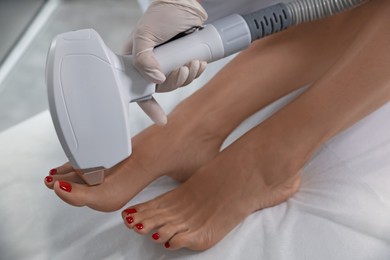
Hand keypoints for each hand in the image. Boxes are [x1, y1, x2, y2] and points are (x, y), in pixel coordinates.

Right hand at [124, 0, 207, 124]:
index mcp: (136, 62)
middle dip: (176, 82)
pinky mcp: (182, 61)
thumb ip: (143, 56)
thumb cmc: (160, 15)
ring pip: (178, 83)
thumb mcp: (144, 33)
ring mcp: (168, 65)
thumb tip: (157, 79)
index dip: (149, 106)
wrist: (184, 4)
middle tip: (183, 68)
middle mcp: (152, 66)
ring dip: (189, 77)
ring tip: (194, 62)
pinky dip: (196, 72)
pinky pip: (189, 75)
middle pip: (163, 88)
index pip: (138, 89)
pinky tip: (200, 63)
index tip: (160, 119)